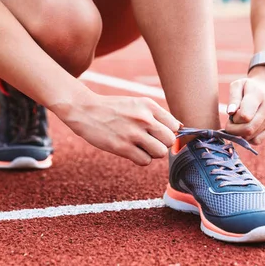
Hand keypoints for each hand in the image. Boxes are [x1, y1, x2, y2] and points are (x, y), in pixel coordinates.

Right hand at [53, 93, 180, 165]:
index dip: (169, 132)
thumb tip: (179, 129)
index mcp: (149, 105)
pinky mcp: (122, 147)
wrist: (85, 110)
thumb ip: (156, 115)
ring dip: (152, 153)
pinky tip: (132, 151)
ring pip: (160, 152)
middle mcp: (144, 118)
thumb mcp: (137, 103)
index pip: (175, 125)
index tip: (159, 134)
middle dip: (162, 144)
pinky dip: (141, 159)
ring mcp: (133, 133)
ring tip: (141, 147)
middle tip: (150, 142)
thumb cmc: (113, 108)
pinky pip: (145, 161)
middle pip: (170, 140)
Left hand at [224, 66, 264, 144]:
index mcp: (259, 95)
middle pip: (248, 129)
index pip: (245, 116)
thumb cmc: (249, 87)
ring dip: (240, 133)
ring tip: (240, 122)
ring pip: (251, 136)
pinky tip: (246, 128)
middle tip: (231, 122)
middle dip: (234, 129)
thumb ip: (233, 98)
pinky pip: (257, 141)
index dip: (234, 118)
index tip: (232, 114)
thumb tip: (230, 113)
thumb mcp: (238, 85)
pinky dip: (247, 138)